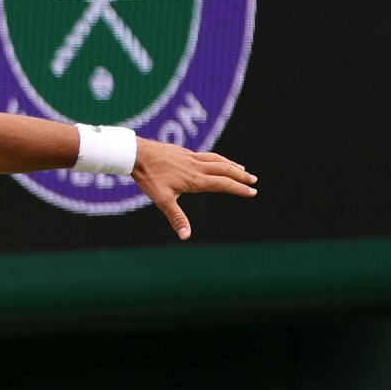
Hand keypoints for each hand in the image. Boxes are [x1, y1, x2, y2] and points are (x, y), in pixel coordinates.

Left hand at [132, 140, 257, 240]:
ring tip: (241, 168)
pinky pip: (207, 155)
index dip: (239, 188)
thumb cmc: (149, 177)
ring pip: (217, 159)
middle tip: (253, 180)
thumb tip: (186, 237)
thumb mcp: (163, 200)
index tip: (252, 192)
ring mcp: (191, 157)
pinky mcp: (184, 152)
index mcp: (196, 179)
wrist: (137, 154)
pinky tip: (215, 160)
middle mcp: (197, 166)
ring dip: (231, 165)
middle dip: (240, 176)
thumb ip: (177, 218)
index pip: (223, 184)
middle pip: (225, 169)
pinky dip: (217, 158)